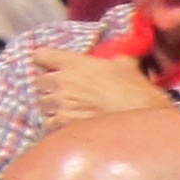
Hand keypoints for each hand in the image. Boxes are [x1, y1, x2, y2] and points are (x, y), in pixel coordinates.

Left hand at [37, 49, 171, 125]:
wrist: (141, 118)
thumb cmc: (135, 91)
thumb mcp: (127, 65)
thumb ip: (116, 57)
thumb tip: (121, 52)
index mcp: (74, 63)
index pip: (42, 56)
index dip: (43, 60)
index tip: (47, 65)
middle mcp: (63, 81)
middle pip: (38, 82)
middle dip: (48, 88)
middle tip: (60, 93)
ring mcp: (62, 104)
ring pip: (42, 105)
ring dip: (51, 108)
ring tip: (64, 112)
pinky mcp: (64, 124)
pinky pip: (48, 124)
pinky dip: (55, 126)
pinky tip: (66, 127)